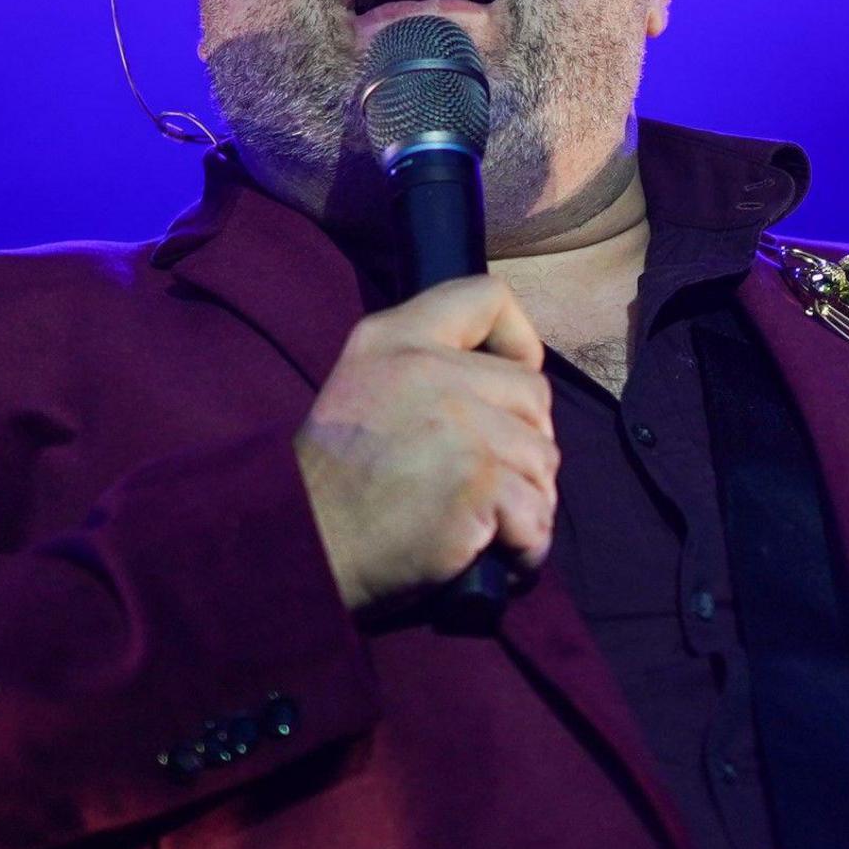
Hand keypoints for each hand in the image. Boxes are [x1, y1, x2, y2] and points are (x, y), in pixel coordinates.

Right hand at [294, 274, 558, 614]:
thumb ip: (425, 365)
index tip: (508, 385)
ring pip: (543, 458)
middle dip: (524, 443)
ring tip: (484, 523)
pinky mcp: (480, 481)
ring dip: (527, 500)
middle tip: (487, 481)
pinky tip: (494, 551)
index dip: (519, 341)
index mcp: (396, 337)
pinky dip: (527, 544)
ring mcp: (460, 424)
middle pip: (534, 393)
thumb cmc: (336, 484)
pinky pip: (538, 512)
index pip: (488, 297)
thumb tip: (513, 377)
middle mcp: (429, 369)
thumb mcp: (361, 387)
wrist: (305, 548)